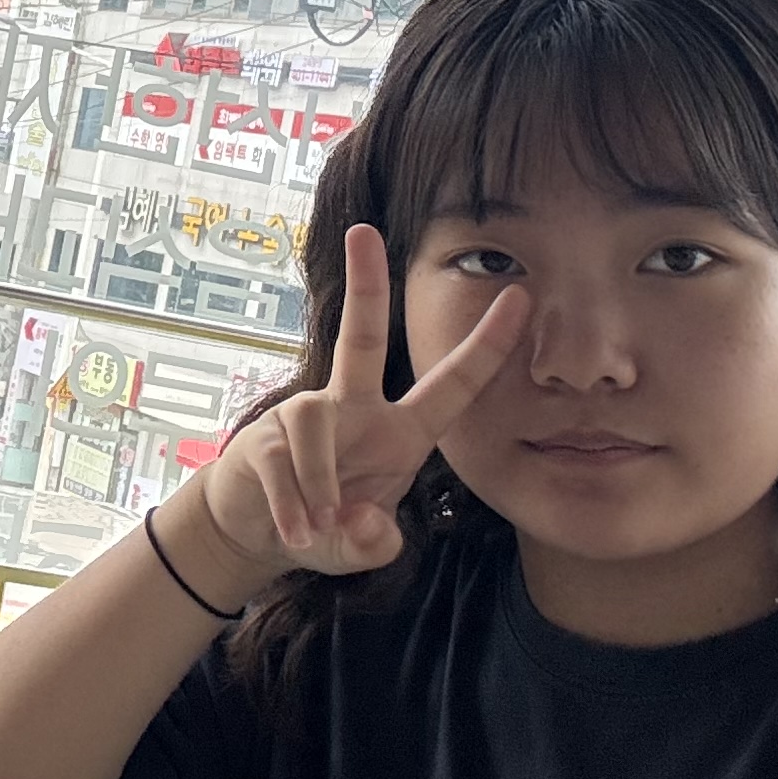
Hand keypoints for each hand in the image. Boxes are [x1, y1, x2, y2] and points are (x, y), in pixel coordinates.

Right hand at [194, 222, 525, 584]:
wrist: (257, 535)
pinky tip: (295, 534)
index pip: (451, 385)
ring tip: (316, 530)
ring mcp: (305, 416)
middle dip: (365, 285)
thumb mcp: (360, 546)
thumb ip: (372, 545)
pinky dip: (293, 508)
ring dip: (320, 489)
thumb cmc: (325, 527)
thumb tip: (366, 524)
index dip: (487, 346)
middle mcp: (355, 410)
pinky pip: (283, 462)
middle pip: (362, 338)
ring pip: (315, 426)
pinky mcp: (265, 435)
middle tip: (364, 231)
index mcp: (399, 431)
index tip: (520, 296)